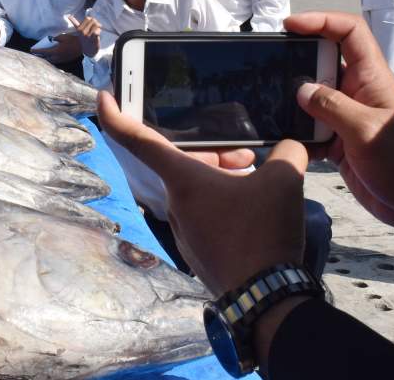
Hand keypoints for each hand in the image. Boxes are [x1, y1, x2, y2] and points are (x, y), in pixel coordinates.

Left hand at [33, 32, 83, 63]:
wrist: (83, 46)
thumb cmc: (72, 40)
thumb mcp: (62, 36)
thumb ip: (55, 39)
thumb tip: (52, 40)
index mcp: (56, 51)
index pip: (44, 52)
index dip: (37, 51)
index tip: (31, 50)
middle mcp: (58, 57)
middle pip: (46, 58)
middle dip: (40, 56)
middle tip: (34, 54)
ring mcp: (62, 60)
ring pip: (51, 61)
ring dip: (45, 58)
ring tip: (41, 56)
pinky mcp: (65, 60)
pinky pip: (56, 61)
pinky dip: (51, 59)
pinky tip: (50, 57)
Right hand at [66, 13, 101, 57]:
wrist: (89, 51)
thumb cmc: (84, 40)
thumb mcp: (79, 31)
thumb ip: (74, 22)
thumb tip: (68, 16)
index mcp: (79, 29)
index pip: (87, 18)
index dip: (91, 20)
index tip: (92, 24)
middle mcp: (83, 32)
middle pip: (93, 20)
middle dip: (96, 23)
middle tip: (96, 28)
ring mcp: (88, 35)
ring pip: (96, 25)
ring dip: (98, 28)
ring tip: (96, 32)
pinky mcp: (94, 39)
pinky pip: (98, 31)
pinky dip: (99, 32)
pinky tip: (98, 35)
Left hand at [97, 90, 297, 295]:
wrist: (264, 297)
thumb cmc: (263, 232)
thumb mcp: (285, 180)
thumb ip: (287, 152)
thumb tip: (290, 149)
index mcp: (182, 179)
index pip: (136, 139)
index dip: (115, 114)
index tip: (104, 96)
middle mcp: (175, 203)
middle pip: (184, 163)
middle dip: (215, 152)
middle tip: (249, 155)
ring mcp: (184, 230)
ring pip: (197, 189)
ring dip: (222, 178)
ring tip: (257, 179)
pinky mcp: (197, 250)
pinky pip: (205, 213)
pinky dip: (224, 203)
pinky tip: (254, 208)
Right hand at [286, 11, 393, 247]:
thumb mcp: (366, 132)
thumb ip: (331, 107)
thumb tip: (299, 88)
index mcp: (371, 78)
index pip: (349, 32)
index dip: (320, 20)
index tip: (289, 25)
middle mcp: (356, 91)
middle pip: (321, 60)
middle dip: (294, 59)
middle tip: (264, 64)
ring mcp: (345, 117)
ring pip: (310, 96)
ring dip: (289, 99)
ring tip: (263, 100)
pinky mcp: (337, 142)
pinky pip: (308, 127)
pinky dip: (294, 131)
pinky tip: (278, 137)